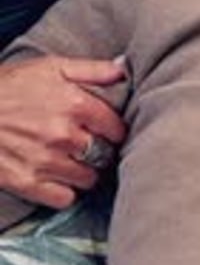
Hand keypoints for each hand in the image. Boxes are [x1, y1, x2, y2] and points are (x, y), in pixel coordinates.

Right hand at [0, 55, 125, 208]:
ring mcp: (46, 161)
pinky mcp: (27, 183)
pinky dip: (65, 190)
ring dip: (85, 171)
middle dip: (101, 150)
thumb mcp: (52, 66)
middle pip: (105, 154)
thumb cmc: (11, 84)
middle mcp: (64, 135)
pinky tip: (58, 176)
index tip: (109, 129)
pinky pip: (65, 198)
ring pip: (88, 178)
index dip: (115, 129)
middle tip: (92, 145)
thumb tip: (124, 71)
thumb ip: (93, 69)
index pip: (116, 127)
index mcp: (75, 104)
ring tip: (75, 160)